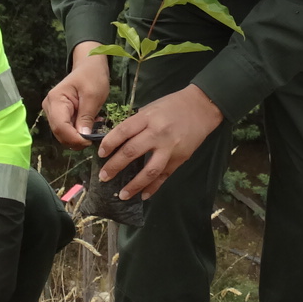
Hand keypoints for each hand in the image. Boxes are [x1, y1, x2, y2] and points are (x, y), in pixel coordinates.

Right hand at [43, 41, 110, 147]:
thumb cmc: (92, 77)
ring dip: (79, 136)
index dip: (74, 138)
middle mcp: (50, 107)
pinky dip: (79, 132)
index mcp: (55, 100)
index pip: (60, 126)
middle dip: (76, 139)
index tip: (90, 140)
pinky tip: (90, 124)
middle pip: (59, 133)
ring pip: (63, 134)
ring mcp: (53, 112)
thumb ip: (86, 116)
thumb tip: (83, 137)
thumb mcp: (93, 95)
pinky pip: (67, 130)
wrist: (90, 67)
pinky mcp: (60, 115)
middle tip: (95, 135)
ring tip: (95, 126)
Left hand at [98, 84, 221, 200]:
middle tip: (103, 177)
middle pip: (131, 152)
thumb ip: (136, 124)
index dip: (109, 144)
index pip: (123, 132)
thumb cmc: (172, 105)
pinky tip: (143, 195)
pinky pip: (164, 176)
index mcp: (147, 118)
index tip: (100, 154)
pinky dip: (153, 187)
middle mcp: (157, 134)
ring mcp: (169, 148)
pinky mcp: (180, 159)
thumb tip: (117, 140)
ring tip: (122, 195)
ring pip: (149, 170)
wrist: (202, 108)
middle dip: (114, 166)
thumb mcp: (151, 108)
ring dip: (134, 185)